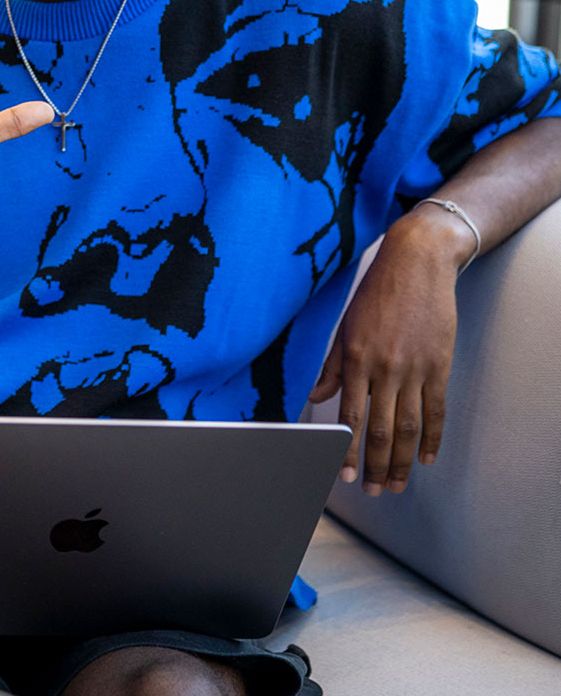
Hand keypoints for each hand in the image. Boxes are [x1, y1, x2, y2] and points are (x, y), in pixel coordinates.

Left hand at [309, 216, 460, 496]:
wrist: (417, 264)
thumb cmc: (376, 293)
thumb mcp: (345, 326)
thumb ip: (331, 365)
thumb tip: (315, 396)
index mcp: (355, 359)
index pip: (350, 416)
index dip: (347, 449)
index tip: (343, 474)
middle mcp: (384, 368)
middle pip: (383, 430)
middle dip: (376, 465)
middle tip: (374, 491)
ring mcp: (415, 369)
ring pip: (410, 427)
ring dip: (404, 461)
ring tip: (398, 485)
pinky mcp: (439, 366)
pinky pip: (437, 410)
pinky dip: (434, 438)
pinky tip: (429, 458)